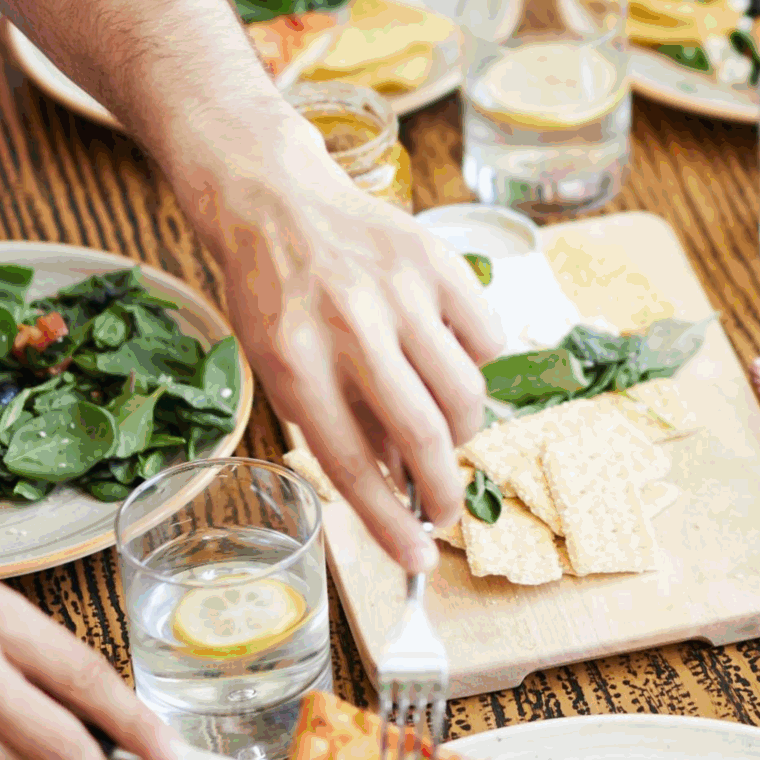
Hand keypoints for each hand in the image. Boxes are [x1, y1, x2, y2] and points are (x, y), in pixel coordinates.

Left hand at [183, 142, 500, 569]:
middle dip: (443, 494)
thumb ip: (338, 424)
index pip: (354, 464)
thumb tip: (399, 490)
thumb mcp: (280, 368)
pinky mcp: (438, 262)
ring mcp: (399, 291)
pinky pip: (486, 339)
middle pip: (422, 435)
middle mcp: (349, 327)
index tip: (416, 560)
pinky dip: (477, 366)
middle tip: (444, 513)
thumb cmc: (273, 297)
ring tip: (443, 433)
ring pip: (465, 393)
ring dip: (463, 433)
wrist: (276, 199)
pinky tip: (448, 361)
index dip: (390, 524)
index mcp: (295, 363)